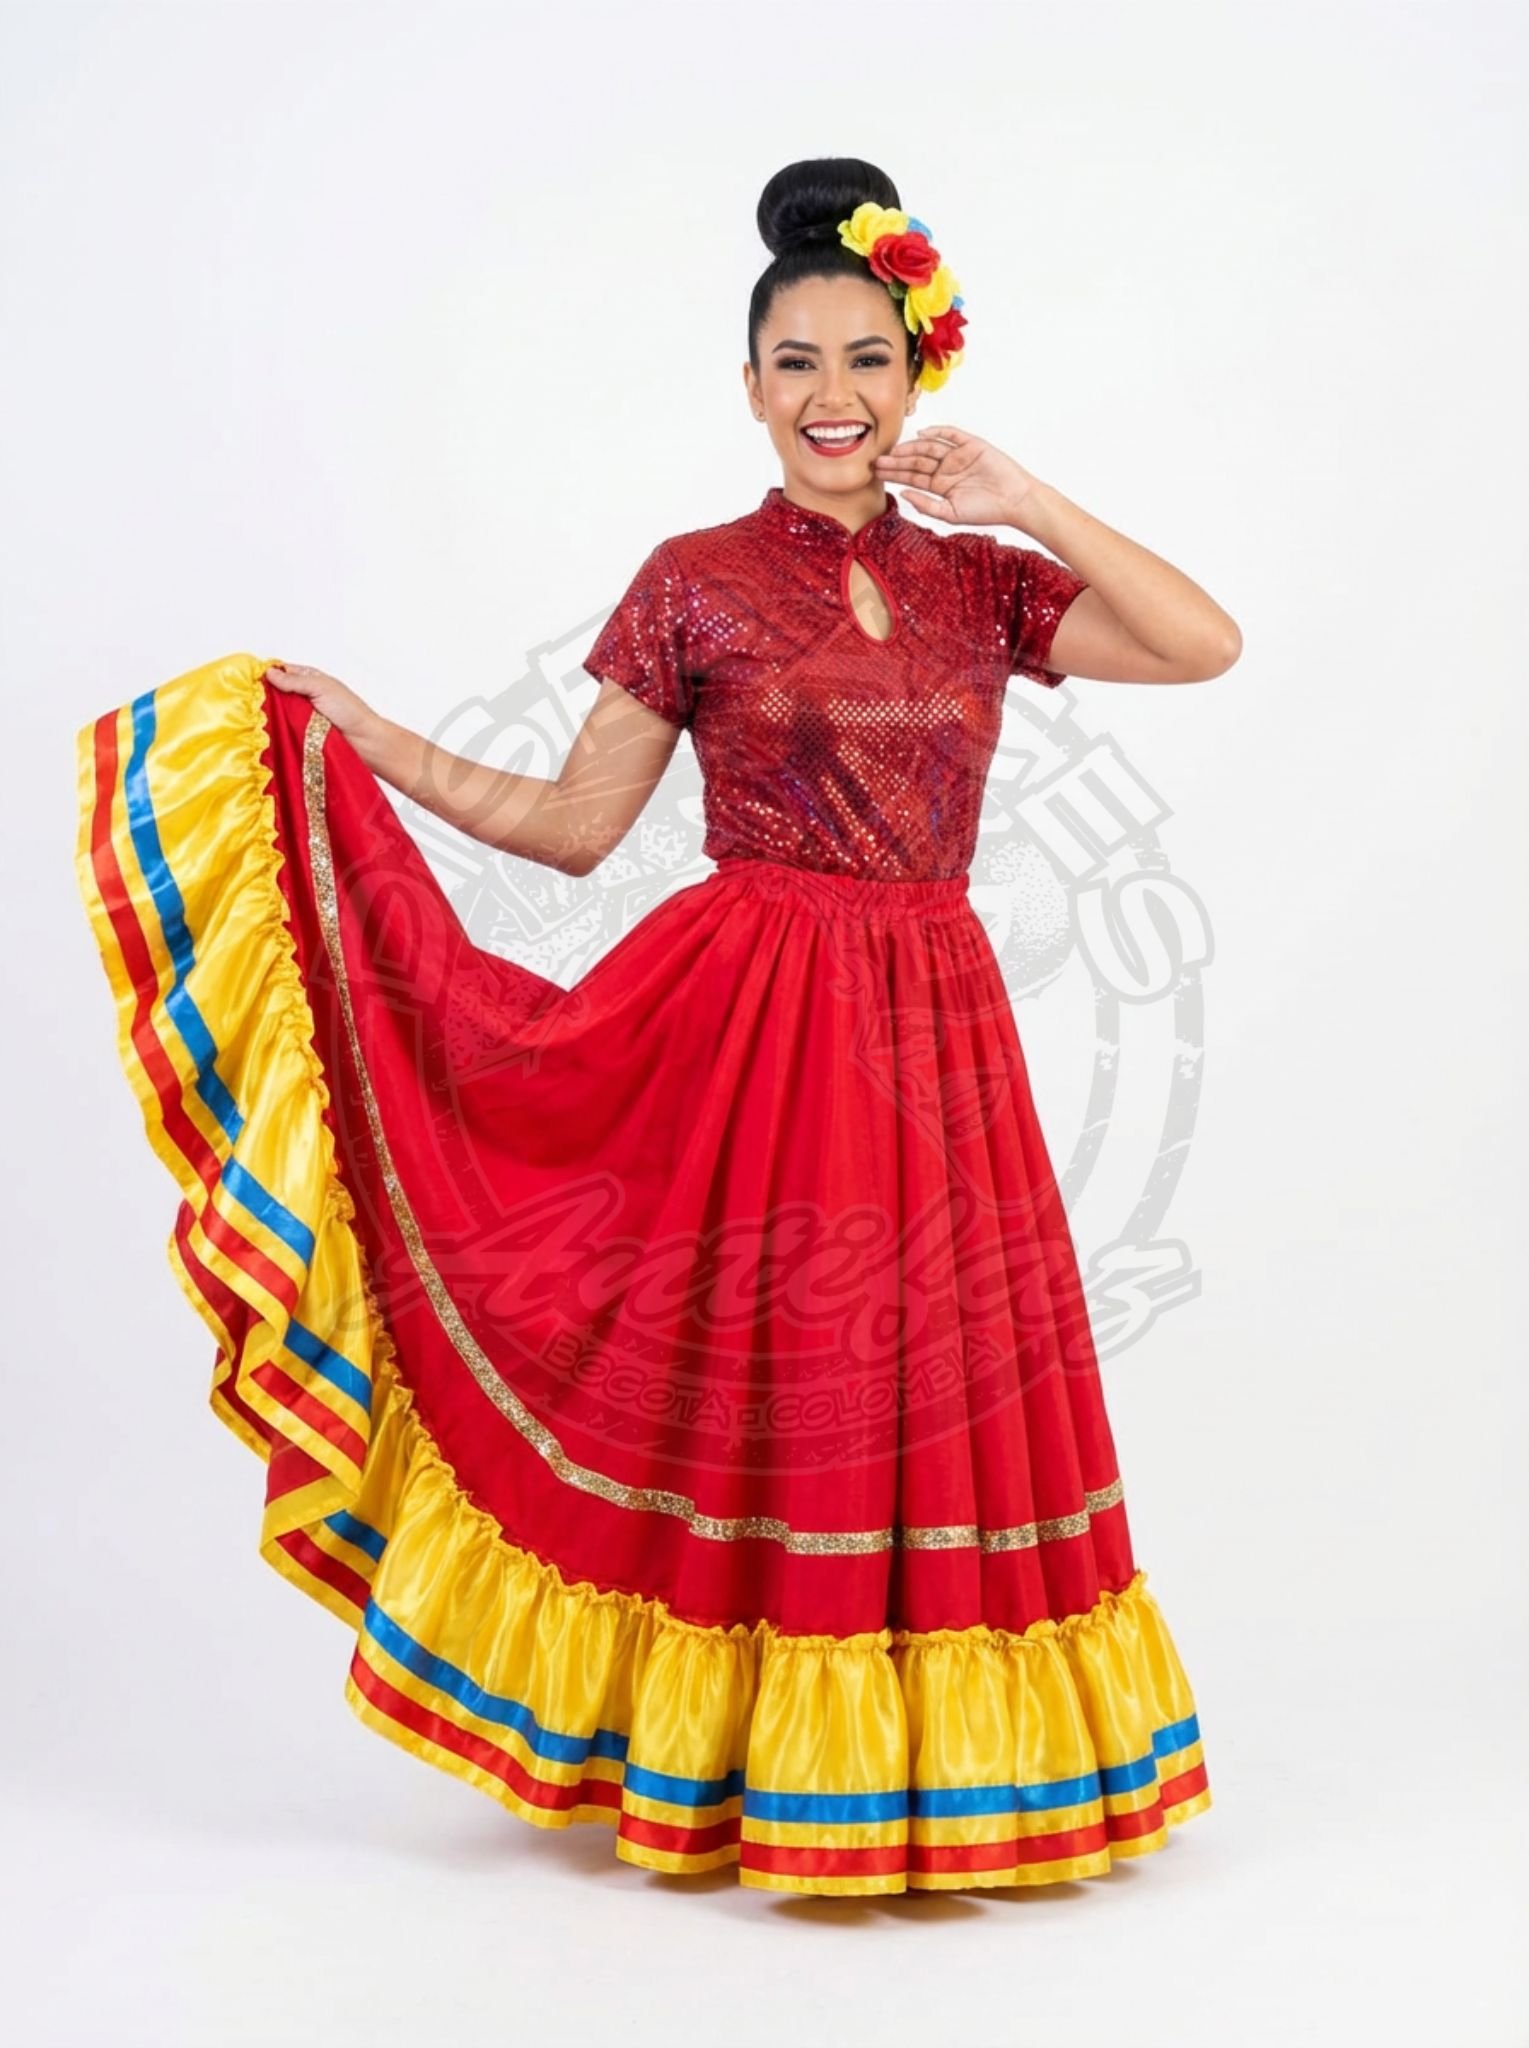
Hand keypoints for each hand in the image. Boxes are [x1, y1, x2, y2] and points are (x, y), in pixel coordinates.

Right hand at [258, 661, 380, 745]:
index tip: (250, 678)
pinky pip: (284, 729)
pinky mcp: (301, 734)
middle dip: (265, 695)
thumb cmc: (349, 710)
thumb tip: (269, 673)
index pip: (283, 672)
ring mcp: (302, 716)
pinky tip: (266, 729)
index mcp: (310, 679)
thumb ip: (296, 680)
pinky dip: (277, 729)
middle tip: (249, 699)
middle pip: (277, 693)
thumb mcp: (321, 687)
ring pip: (278, 712)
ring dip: (270, 714)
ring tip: (254, 715)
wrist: (364, 741)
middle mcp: (304, 696)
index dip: (268, 674)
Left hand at [872, 425, 1041, 527]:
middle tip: (877, 460)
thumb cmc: (986, 511)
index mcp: (940, 486)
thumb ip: (926, 505)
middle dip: (897, 461)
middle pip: (916, 462)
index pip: (912, 478)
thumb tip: (902, 495)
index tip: (876, 473)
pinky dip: (937, 432)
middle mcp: (946, 469)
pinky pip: (951, 435)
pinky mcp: (971, 444)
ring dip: (912, 448)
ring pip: (930, 448)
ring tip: (895, 450)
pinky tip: (922, 434)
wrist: (1014, 501)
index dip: (895, 474)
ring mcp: (958, 455)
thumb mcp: (950, 513)